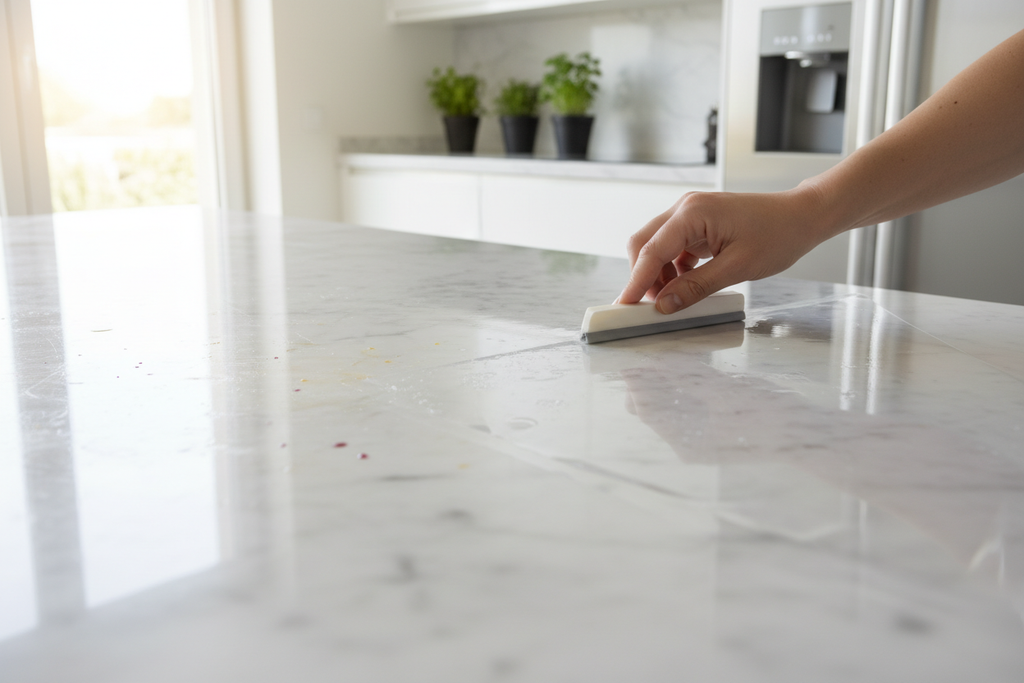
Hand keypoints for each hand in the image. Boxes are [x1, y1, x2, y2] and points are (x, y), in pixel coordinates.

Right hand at [616, 188, 831, 311]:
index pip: (651, 250)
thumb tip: (665, 305)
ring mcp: (690, 214)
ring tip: (673, 299)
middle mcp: (685, 208)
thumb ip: (696, 287)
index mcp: (692, 212)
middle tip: (650, 307)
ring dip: (658, 274)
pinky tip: (685, 285)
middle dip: (643, 276)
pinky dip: (672, 269)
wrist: (801, 217)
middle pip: (644, 244)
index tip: (624, 305)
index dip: (635, 281)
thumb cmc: (778, 235)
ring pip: (656, 247)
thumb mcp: (737, 268)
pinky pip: (673, 248)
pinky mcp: (697, 224)